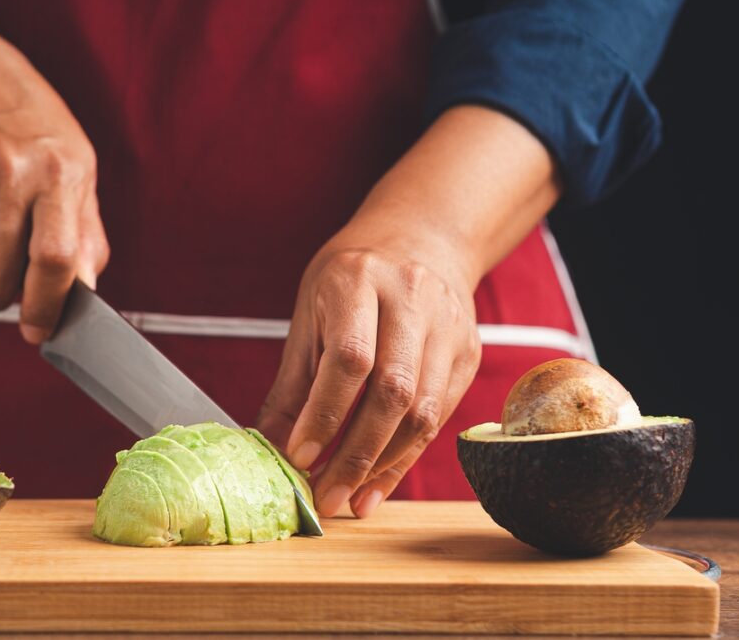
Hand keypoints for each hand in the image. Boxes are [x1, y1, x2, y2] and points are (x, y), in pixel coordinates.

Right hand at [0, 53, 107, 341]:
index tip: (40, 332)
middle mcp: (4, 174)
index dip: (48, 307)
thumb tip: (81, 303)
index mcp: (57, 173)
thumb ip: (85, 240)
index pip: (54, 259)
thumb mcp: (77, 172)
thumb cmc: (35, 136)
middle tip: (10, 274)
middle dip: (1, 296)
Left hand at [257, 224, 480, 518]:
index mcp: (359, 280)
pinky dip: (405, 457)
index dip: (324, 414)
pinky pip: (439, 418)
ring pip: (423, 412)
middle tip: (326, 497)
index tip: (300, 457)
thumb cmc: (352, 278)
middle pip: (393, 391)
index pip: (349, 358)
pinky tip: (377, 482)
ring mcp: (448, 326)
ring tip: (349, 499)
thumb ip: (292, 383)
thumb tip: (270, 448)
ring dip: (383, 465)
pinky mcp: (467, 354)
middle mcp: (412, 299)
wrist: (420, 239)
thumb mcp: (310, 313)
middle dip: (357, 454)